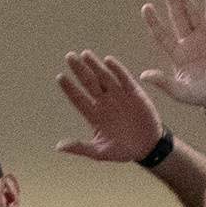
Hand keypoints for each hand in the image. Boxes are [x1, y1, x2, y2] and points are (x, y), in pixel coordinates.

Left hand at [53, 48, 167, 165]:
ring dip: (95, 65)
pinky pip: (124, 79)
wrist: (147, 148)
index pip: (78, 98)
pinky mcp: (134, 93)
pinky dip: (117, 69)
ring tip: (85, 54)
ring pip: (104, 77)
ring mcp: (119, 96)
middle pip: (89, 83)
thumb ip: (80, 147)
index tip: (60, 77)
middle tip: (69, 56)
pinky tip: (108, 60)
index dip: (69, 88)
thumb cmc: (121, 151)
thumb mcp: (99, 152)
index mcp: (94, 115)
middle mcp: (104, 102)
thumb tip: (59, 146)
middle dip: (79, 70)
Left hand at [137, 0, 205, 120]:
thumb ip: (163, 83)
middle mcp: (188, 43)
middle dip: (172, 2)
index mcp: (177, 55)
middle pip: (178, 18)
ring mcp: (203, 38)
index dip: (154, 21)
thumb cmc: (200, 96)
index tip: (146, 7)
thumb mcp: (179, 92)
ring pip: (193, 15)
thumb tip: (143, 75)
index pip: (162, 35)